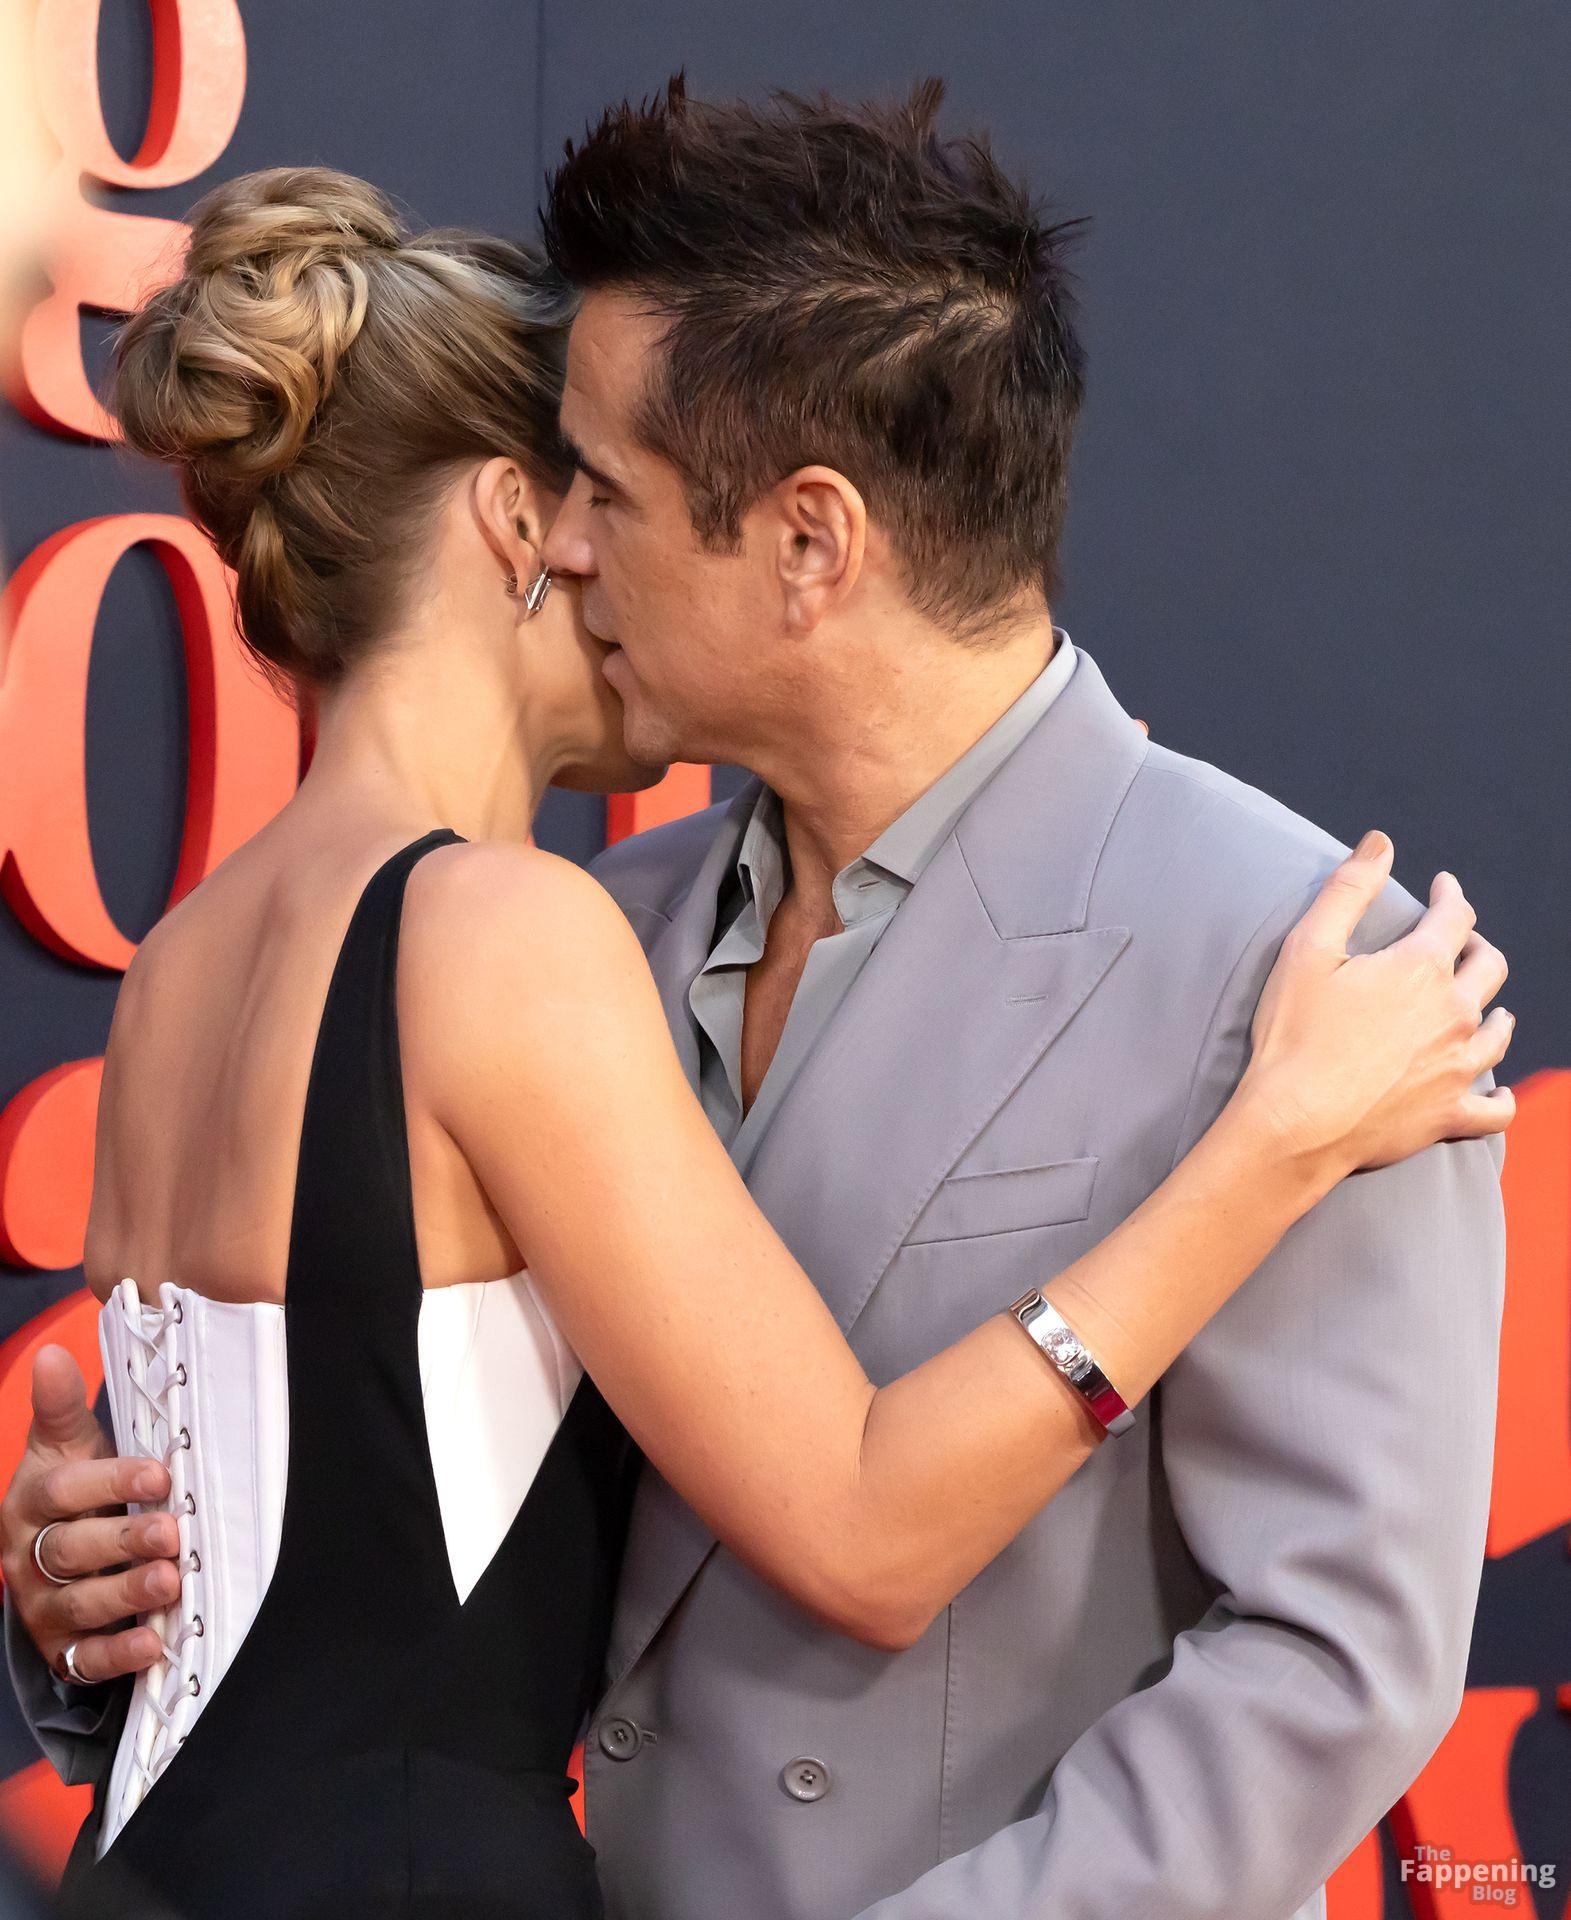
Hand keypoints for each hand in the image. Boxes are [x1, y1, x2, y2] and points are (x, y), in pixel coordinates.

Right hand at [0, 1344, 177, 1684]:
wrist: (53, 1553)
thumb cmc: (75, 1489)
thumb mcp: (65, 1446)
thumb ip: (60, 1407)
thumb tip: (51, 1354)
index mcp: (33, 1499)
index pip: (64, 1490)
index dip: (111, 1481)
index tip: (160, 1474)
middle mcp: (30, 1554)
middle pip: (69, 1550)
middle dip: (123, 1542)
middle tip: (173, 1534)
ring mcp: (44, 1605)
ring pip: (80, 1603)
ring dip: (126, 1595)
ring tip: (169, 1583)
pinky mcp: (62, 1648)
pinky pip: (85, 1659)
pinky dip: (119, 1656)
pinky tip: (153, 1645)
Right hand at [1241, 831, 1513, 1180]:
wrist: (1296, 1123)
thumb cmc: (1294, 1036)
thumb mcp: (1308, 949)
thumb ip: (1348, 890)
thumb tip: (1380, 842)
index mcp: (1422, 968)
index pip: (1455, 916)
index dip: (1450, 895)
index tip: (1442, 886)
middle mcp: (1454, 1013)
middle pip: (1489, 967)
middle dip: (1476, 946)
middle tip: (1460, 943)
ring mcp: (1458, 1066)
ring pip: (1499, 1030)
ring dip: (1494, 1010)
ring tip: (1484, 1006)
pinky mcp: (1451, 1114)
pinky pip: (1495, 1106)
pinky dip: (1498, 1094)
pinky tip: (1493, 1087)